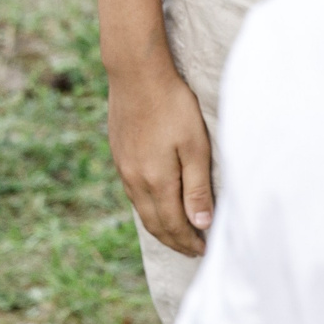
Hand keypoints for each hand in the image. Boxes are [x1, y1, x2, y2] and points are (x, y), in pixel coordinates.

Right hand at [110, 56, 213, 255]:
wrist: (136, 73)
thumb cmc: (172, 106)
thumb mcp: (195, 146)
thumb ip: (197, 187)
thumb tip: (201, 224)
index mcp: (156, 181)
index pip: (174, 225)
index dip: (189, 241)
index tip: (204, 251)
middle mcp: (135, 180)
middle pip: (155, 224)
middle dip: (174, 241)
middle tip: (192, 250)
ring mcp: (124, 167)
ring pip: (142, 209)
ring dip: (160, 226)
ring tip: (177, 232)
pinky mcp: (119, 154)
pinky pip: (133, 192)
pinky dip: (148, 207)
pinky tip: (157, 202)